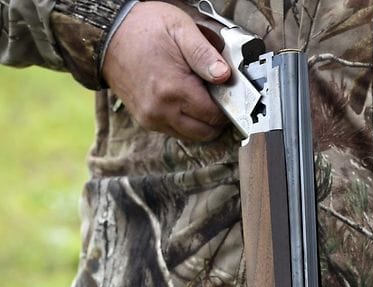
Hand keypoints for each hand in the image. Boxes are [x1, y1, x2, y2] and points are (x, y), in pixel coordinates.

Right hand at [101, 2, 230, 141]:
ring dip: (202, 122)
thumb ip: (205, 54)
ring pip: (192, 135)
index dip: (228, 104)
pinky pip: (176, 131)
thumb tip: (224, 76)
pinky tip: (185, 100)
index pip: (216, 116)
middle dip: (217, 117)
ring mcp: (151, 118)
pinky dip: (187, 122)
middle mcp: (161, 111)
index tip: (227, 90)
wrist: (107, 33)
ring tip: (200, 96)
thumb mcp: (180, 29)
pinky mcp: (145, 120)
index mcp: (173, 90)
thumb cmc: (145, 28)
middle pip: (206, 132)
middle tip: (216, 94)